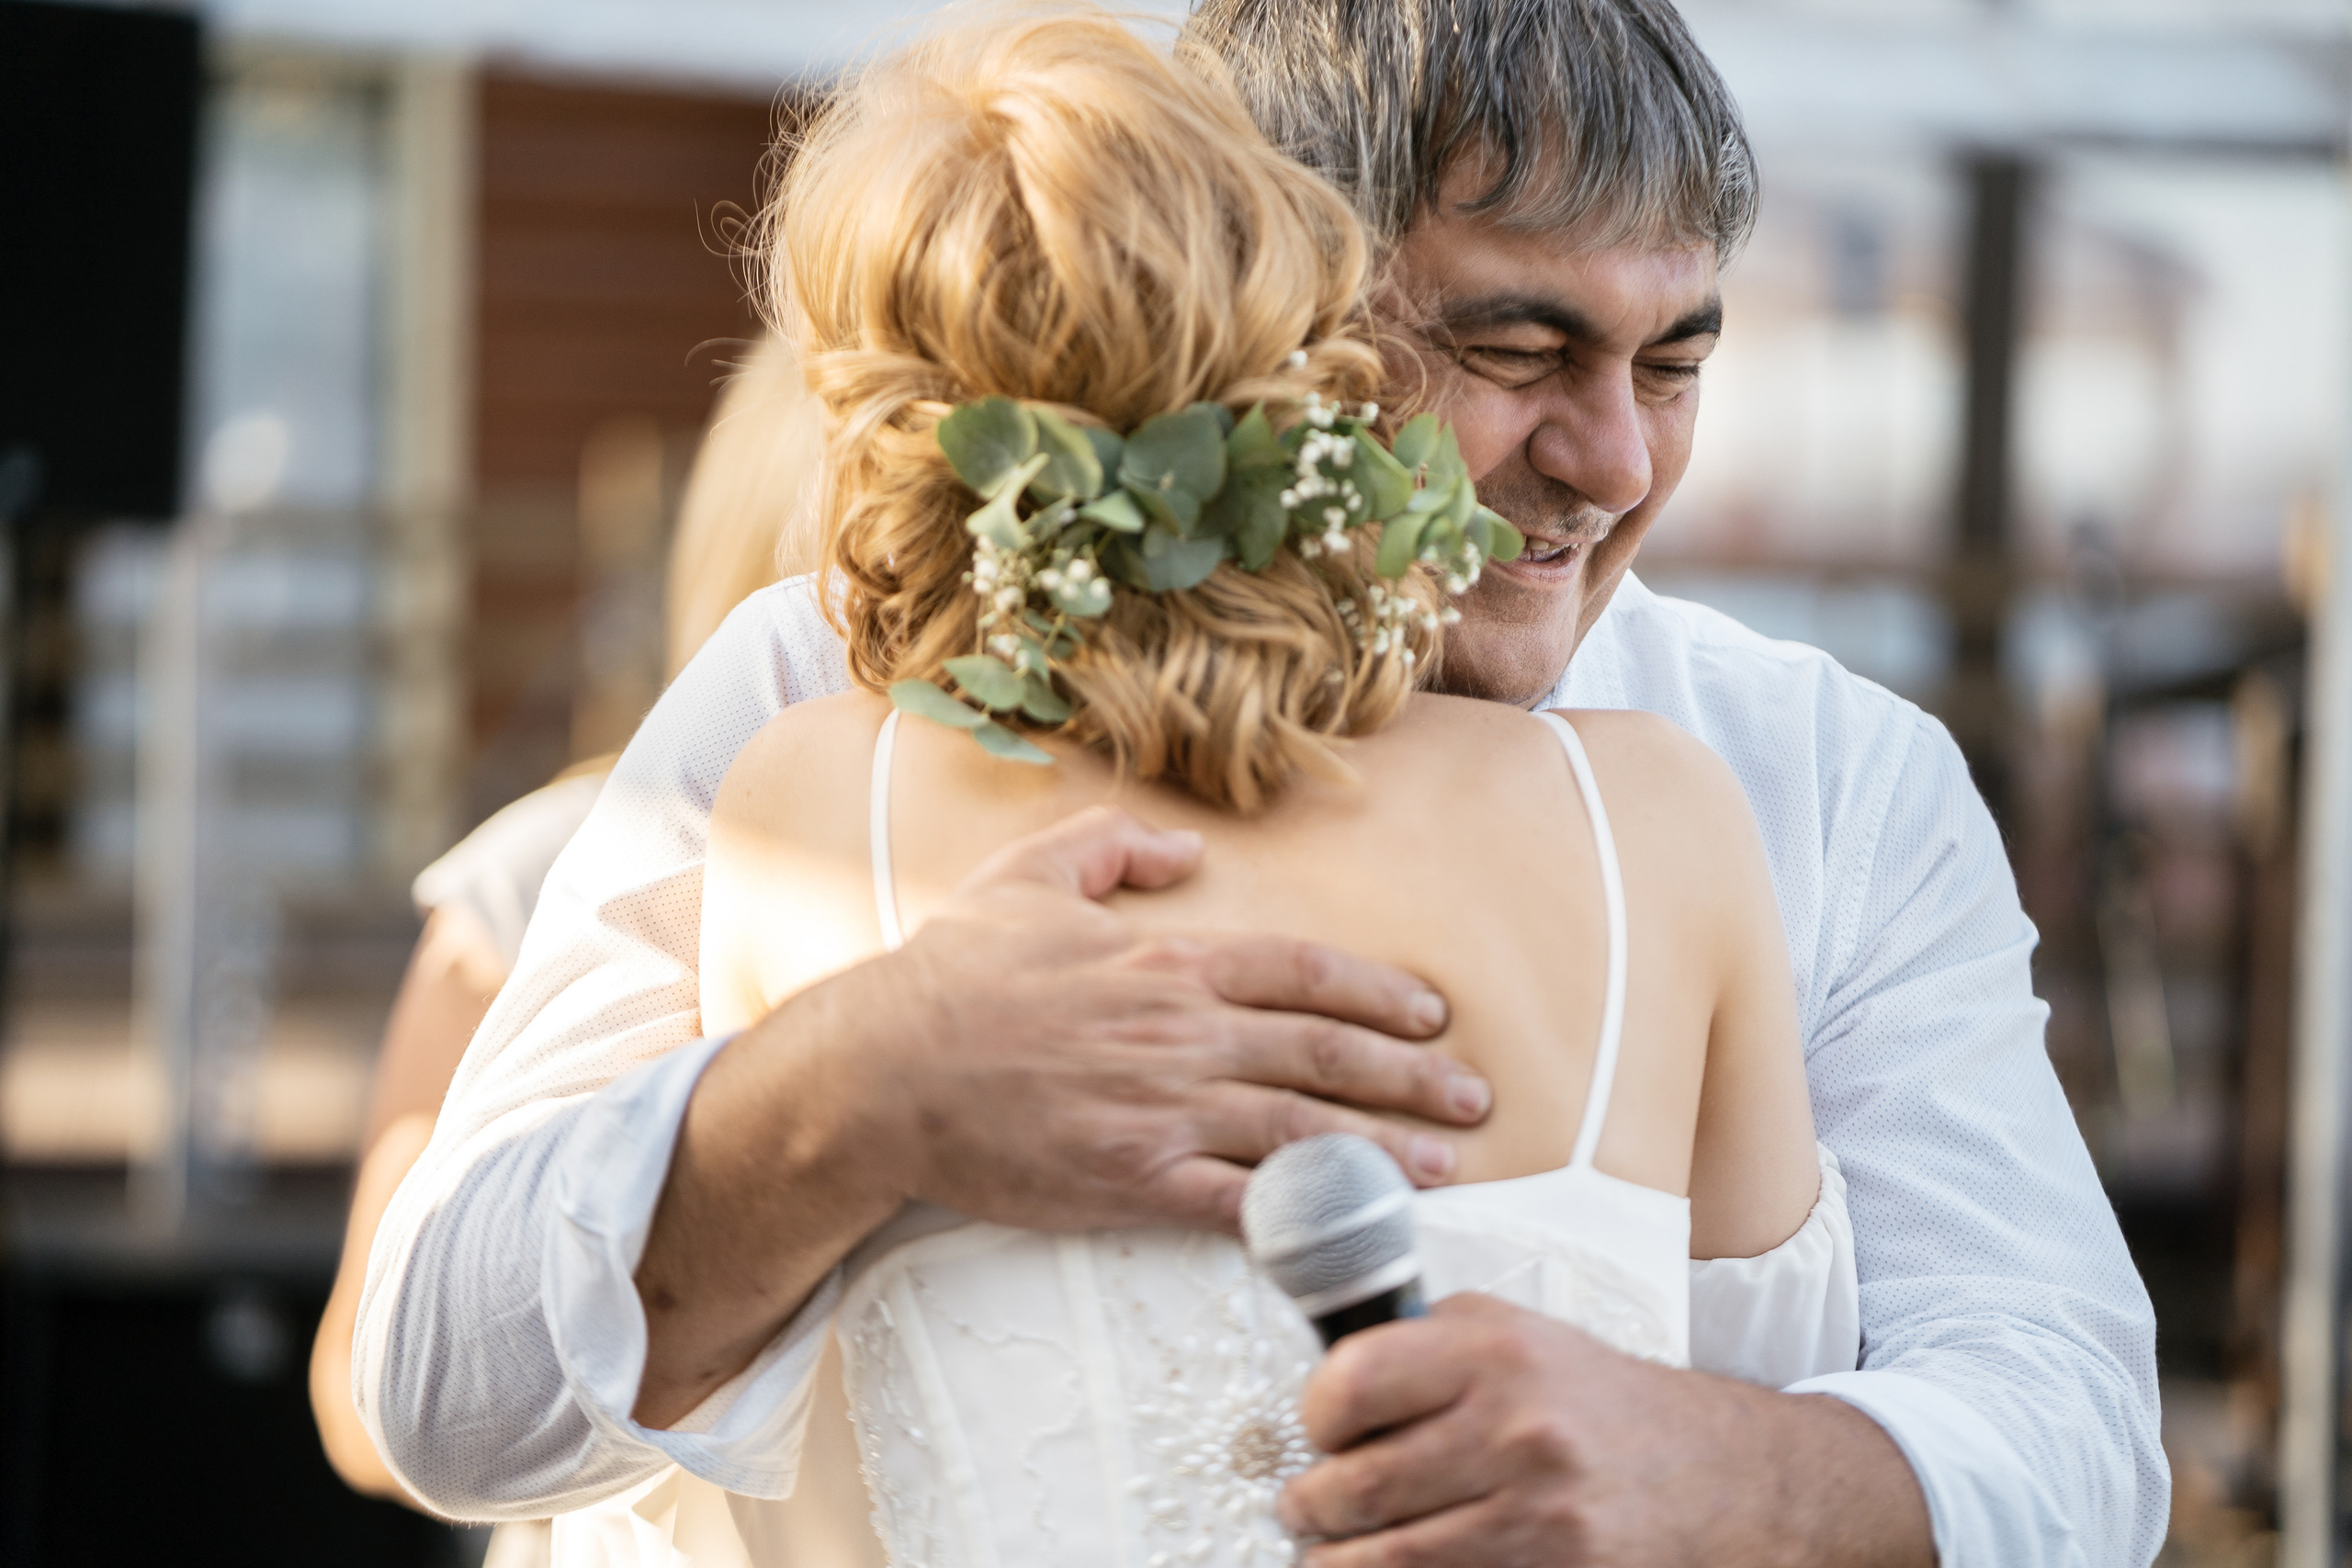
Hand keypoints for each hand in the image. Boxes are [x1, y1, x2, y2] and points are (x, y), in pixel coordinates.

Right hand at [844, 804, 1491, 1230]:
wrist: (881, 1069)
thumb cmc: (952, 974)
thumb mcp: (1030, 875)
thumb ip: (1116, 848)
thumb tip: (1185, 842)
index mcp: (1169, 958)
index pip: (1307, 973)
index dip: (1381, 995)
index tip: (1432, 1016)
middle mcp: (1183, 1032)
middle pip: (1326, 1053)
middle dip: (1413, 1077)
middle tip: (1474, 1099)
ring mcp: (1162, 1111)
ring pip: (1301, 1131)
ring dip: (1383, 1150)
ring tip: (1443, 1168)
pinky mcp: (1133, 1181)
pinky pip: (1237, 1204)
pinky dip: (1300, 1216)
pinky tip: (1349, 1226)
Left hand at [1278, 1294, 1932, 1567]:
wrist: (1715, 1474)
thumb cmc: (1597, 1400)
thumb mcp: (1517, 1332)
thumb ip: (1424, 1341)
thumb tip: (1327, 1373)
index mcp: (1495, 1352)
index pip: (1349, 1384)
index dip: (1314, 1414)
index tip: (1319, 1429)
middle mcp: (1516, 1430)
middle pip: (1356, 1486)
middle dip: (1310, 1505)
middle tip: (1304, 1505)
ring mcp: (1539, 1515)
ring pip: (1385, 1561)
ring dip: (1336, 1561)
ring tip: (1329, 1549)